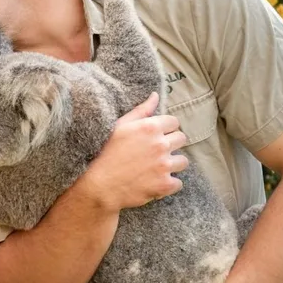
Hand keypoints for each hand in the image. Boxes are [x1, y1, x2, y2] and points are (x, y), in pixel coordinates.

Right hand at [79, 92, 188, 210]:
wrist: (100, 186)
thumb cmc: (106, 154)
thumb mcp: (120, 126)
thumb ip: (141, 110)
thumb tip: (156, 96)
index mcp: (150, 127)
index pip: (174, 122)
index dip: (166, 128)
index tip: (157, 136)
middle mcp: (160, 144)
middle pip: (181, 139)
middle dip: (171, 144)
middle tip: (156, 152)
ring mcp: (164, 165)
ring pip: (183, 161)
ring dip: (172, 164)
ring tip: (157, 168)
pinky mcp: (165, 184)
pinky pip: (178, 182)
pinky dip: (169, 184)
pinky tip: (155, 182)